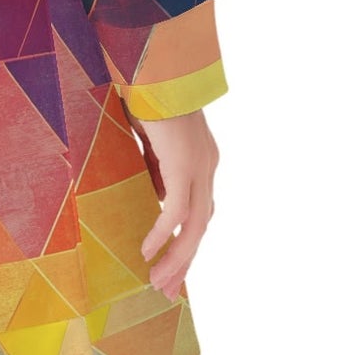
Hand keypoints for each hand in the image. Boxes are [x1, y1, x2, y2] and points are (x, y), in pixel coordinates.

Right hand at [132, 107, 218, 299]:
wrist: (154, 65)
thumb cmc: (147, 91)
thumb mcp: (150, 138)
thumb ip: (155, 166)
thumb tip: (152, 194)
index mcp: (201, 159)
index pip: (199, 211)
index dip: (185, 241)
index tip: (170, 267)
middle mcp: (206, 166)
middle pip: (201, 225)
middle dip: (184, 260)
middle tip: (166, 289)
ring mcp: (199, 166)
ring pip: (194, 225)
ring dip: (176, 256)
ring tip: (158, 281)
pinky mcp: (184, 164)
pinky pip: (175, 210)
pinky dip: (163, 234)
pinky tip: (146, 251)